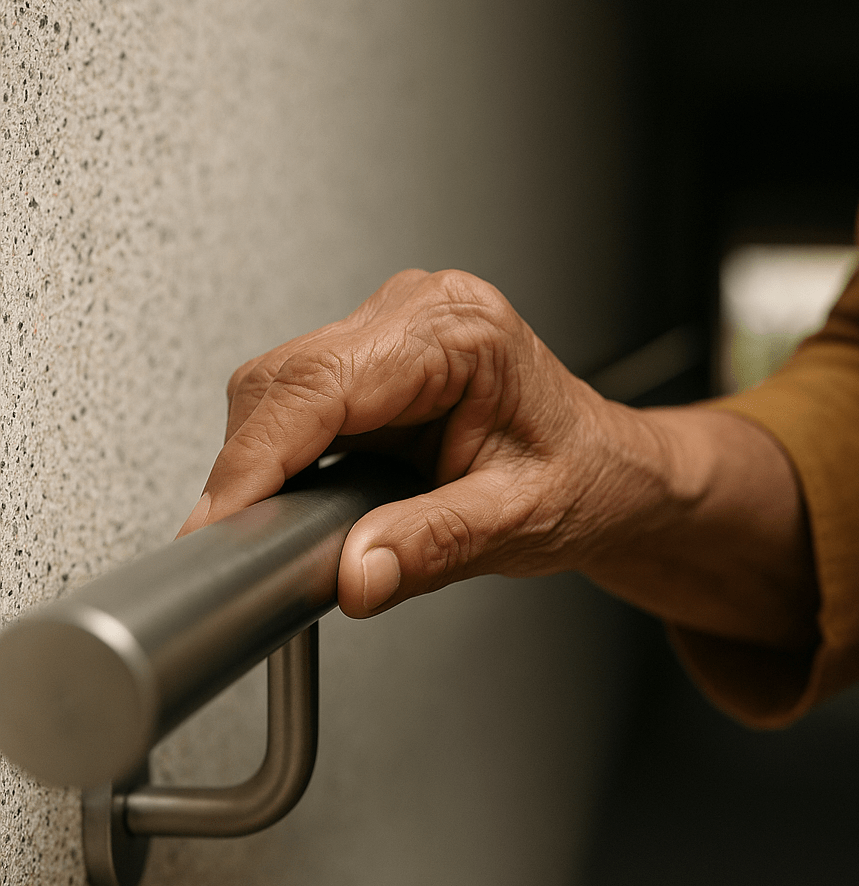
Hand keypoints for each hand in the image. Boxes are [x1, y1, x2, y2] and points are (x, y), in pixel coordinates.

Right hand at [179, 267, 815, 649]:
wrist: (609, 472)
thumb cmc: (589, 478)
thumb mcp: (521, 520)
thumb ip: (434, 545)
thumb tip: (353, 572)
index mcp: (458, 333)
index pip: (320, 384)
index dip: (256, 458)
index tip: (222, 521)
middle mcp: (420, 313)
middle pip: (284, 380)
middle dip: (252, 465)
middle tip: (245, 540)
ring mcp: (396, 329)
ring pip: (281, 388)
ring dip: (267, 460)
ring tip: (285, 523)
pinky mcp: (380, 357)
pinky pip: (305, 398)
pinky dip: (289, 453)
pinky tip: (306, 494)